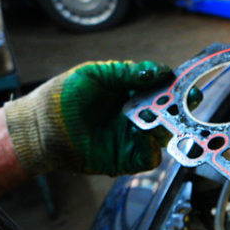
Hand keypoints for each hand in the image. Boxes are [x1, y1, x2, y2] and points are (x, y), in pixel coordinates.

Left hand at [3, 60, 175, 175]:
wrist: (40, 127)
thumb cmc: (63, 96)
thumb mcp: (95, 74)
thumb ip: (128, 72)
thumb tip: (161, 70)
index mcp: (134, 93)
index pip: (166, 90)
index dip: (180, 88)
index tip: (189, 85)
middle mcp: (139, 116)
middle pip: (172, 114)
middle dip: (183, 109)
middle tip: (187, 103)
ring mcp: (134, 138)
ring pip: (165, 135)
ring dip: (167, 127)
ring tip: (162, 118)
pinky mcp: (127, 159)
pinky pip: (150, 157)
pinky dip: (152, 149)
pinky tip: (145, 138)